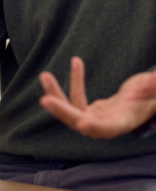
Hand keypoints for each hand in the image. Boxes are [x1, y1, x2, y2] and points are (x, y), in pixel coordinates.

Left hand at [39, 56, 155, 138]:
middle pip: (82, 123)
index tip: (82, 124)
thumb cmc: (152, 94)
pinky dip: (75, 82)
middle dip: (64, 113)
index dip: (95, 127)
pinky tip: (76, 62)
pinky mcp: (92, 112)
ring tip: (44, 76)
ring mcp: (98, 119)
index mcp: (124, 121)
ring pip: (72, 113)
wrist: (147, 100)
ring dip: (57, 96)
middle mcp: (108, 124)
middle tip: (45, 100)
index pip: (108, 128)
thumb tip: (154, 79)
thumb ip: (152, 85)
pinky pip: (76, 100)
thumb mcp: (152, 88)